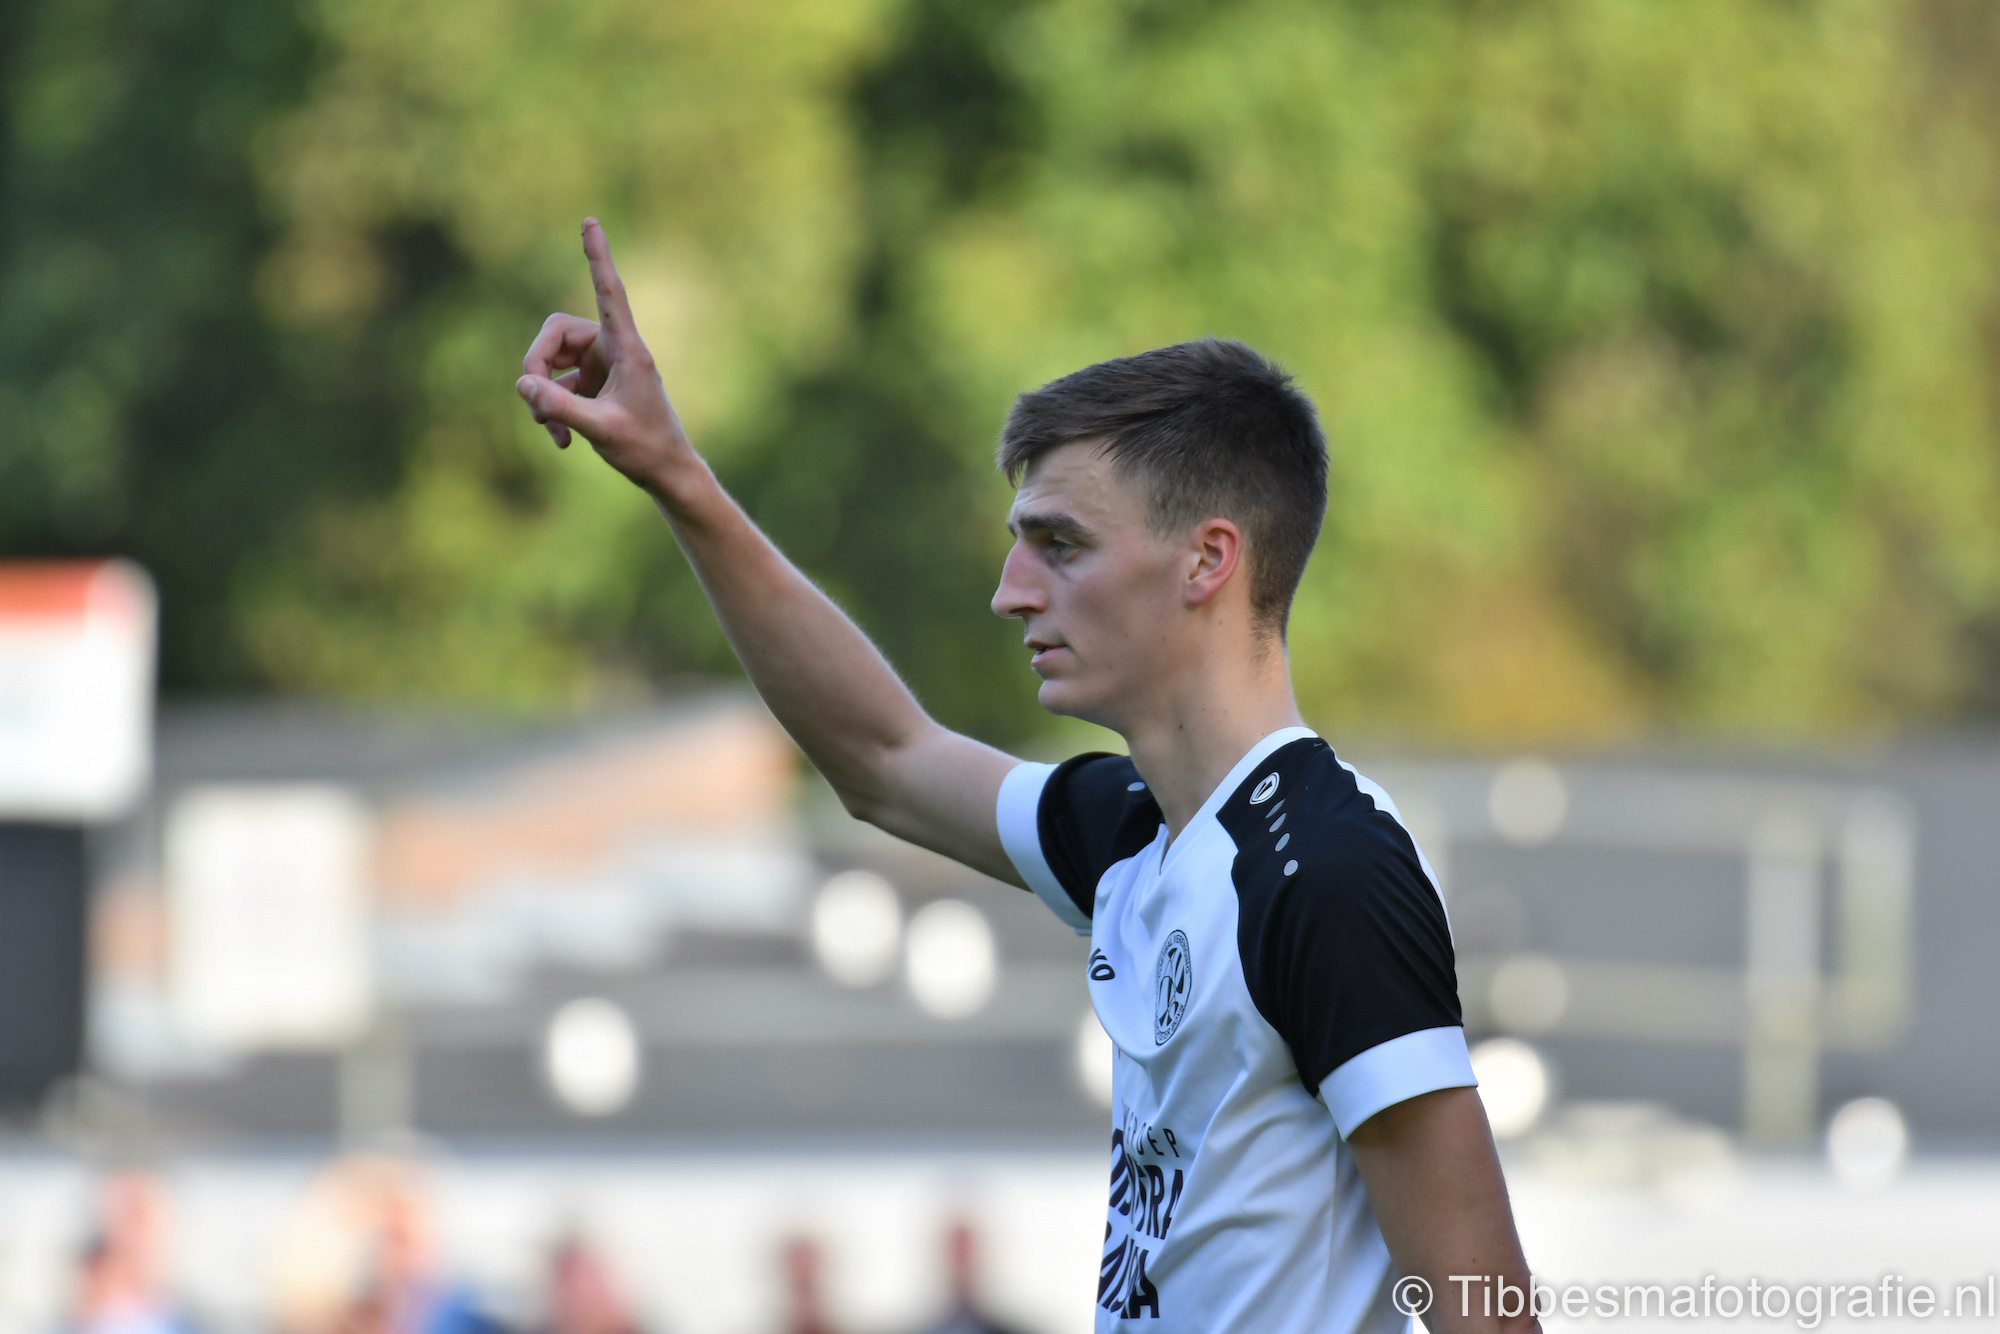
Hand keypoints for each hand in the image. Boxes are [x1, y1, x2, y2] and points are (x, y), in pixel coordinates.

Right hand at [516, 218, 692, 490]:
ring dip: (543, 395)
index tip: (591, 222)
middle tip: (534, 400)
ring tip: (554, 431)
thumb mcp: (600, 431)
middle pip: (555, 333)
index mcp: (627, 348)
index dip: (597, 258)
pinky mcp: (591, 384)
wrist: (666, 473)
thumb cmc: (645, 449)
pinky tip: (563, 442)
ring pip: (550, 361)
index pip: (609, 293)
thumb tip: (521, 383)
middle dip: (536, 365)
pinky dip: (552, 411)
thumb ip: (559, 408)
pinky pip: (555, 386)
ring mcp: (600, 365)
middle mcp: (612, 349)